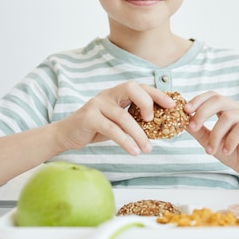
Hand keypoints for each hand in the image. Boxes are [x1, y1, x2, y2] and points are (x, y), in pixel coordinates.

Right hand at [54, 81, 174, 155]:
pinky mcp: (89, 118)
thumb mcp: (116, 121)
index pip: (140, 87)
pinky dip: (125, 141)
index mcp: (117, 93)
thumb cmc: (96, 128)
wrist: (67, 134)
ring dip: (138, 134)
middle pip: (131, 88)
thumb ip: (132, 119)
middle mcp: (107, 94)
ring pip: (123, 116)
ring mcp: (97, 104)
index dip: (157, 94)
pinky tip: (134, 151)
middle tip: (153, 120)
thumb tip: (159, 127)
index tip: (172, 105)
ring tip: (148, 149)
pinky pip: (111, 130)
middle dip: (147, 102)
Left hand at [185, 92, 238, 184]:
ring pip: (228, 117)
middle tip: (192, 127)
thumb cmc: (233, 153)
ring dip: (215, 135)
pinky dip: (230, 140)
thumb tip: (183, 120)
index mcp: (228, 109)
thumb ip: (199, 131)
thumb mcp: (211, 141)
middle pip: (219, 100)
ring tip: (210, 151)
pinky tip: (226, 151)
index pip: (212, 96)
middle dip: (202, 112)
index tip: (185, 110)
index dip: (198, 100)